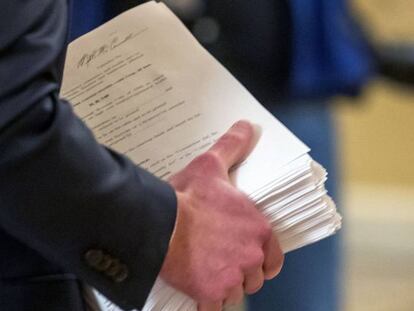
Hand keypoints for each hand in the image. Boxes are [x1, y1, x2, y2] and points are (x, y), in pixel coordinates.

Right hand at [160, 120, 283, 310]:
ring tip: (208, 273)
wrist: (160, 223)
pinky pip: (214, 307)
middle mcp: (251, 257)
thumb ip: (233, 147)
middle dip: (242, 274)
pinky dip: (207, 303)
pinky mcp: (210, 293)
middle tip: (222, 263)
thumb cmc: (189, 196)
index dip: (262, 260)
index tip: (247, 257)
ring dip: (225, 288)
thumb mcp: (214, 166)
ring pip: (236, 294)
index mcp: (259, 230)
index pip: (273, 259)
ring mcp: (232, 278)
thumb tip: (247, 126)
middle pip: (254, 278)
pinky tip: (198, 292)